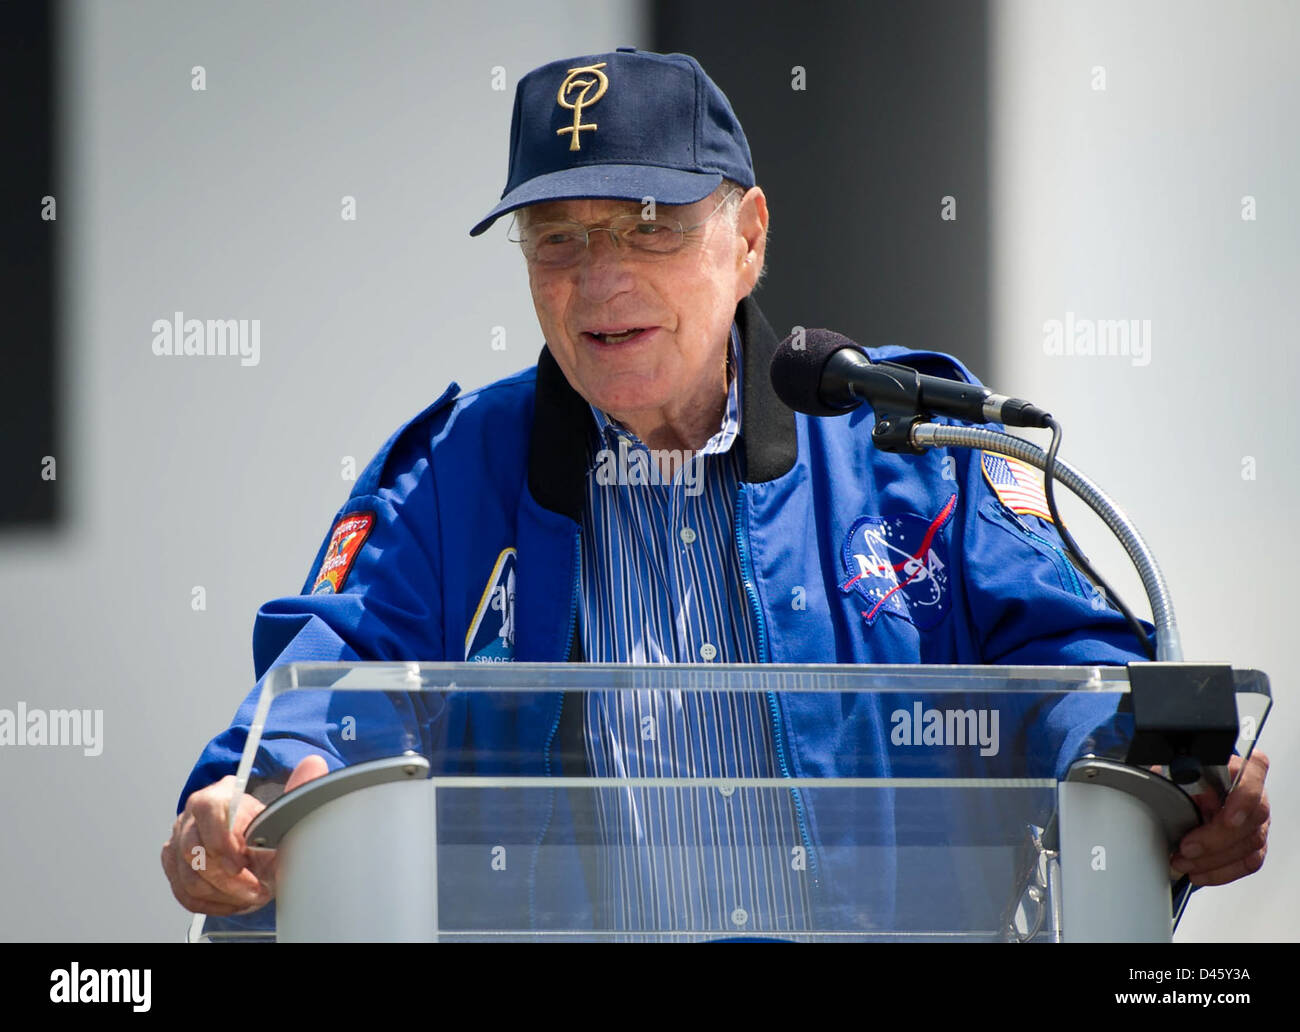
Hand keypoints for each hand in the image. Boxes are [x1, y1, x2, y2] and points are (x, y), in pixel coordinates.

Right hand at [161, 755, 329, 913]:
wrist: (248, 839)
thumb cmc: (262, 826)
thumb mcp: (281, 810)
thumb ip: (297, 790)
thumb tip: (314, 764)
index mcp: (216, 796)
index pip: (210, 812)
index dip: (224, 842)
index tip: (242, 864)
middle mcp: (191, 817)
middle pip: (195, 851)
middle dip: (228, 879)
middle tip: (256, 890)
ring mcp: (178, 842)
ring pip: (189, 878)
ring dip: (223, 895)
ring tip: (250, 897)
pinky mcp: (173, 866)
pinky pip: (185, 894)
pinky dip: (211, 904)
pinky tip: (233, 903)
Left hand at [1170, 750, 1269, 886]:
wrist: (1191, 788)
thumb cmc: (1185, 777)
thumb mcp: (1174, 770)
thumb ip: (1174, 776)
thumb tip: (1159, 787)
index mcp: (1238, 768)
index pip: (1252, 778)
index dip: (1244, 801)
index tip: (1226, 819)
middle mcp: (1255, 794)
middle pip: (1252, 820)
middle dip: (1215, 841)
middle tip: (1186, 848)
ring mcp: (1256, 821)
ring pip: (1249, 846)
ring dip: (1213, 860)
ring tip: (1183, 862)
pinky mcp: (1253, 844)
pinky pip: (1246, 863)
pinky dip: (1220, 871)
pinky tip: (1198, 872)